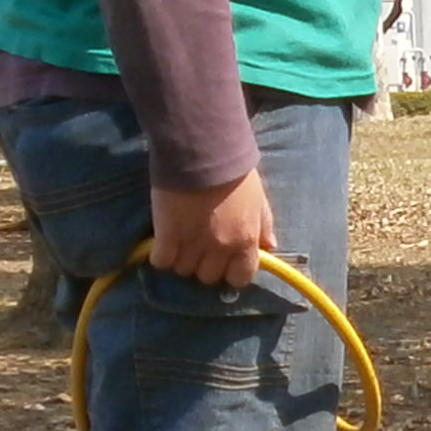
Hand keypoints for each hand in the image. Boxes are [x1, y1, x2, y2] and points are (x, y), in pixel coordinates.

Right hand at [151, 167, 275, 292]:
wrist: (203, 152)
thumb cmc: (234, 172)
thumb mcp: (258, 198)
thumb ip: (264, 225)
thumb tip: (270, 247)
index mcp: (245, 240)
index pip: (240, 278)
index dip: (231, 272)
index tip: (224, 262)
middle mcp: (220, 248)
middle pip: (209, 277)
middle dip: (204, 264)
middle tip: (199, 246)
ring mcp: (192, 244)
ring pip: (184, 270)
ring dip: (181, 259)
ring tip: (179, 240)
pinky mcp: (167, 236)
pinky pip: (161, 261)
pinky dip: (160, 254)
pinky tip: (163, 241)